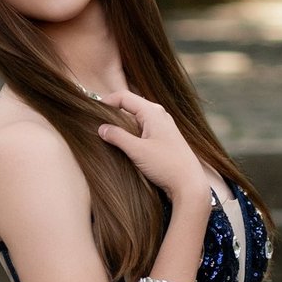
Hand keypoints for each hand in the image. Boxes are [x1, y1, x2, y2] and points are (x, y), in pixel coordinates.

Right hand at [97, 89, 211, 208]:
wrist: (189, 184)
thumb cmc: (166, 165)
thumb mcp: (137, 151)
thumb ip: (117, 137)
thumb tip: (101, 128)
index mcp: (152, 112)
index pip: (123, 97)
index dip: (106, 101)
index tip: (91, 111)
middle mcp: (159, 114)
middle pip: (129, 105)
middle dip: (112, 112)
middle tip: (96, 123)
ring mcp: (163, 126)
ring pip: (135, 118)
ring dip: (121, 124)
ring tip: (106, 134)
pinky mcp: (164, 138)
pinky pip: (142, 128)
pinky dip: (130, 132)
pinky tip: (123, 143)